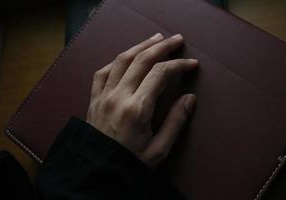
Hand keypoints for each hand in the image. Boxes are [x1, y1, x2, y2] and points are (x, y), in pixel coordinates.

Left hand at [86, 33, 196, 168]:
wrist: (96, 174)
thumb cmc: (129, 164)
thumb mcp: (159, 149)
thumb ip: (176, 121)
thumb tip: (190, 98)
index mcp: (137, 109)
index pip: (161, 74)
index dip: (179, 65)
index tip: (191, 64)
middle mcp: (119, 96)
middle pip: (142, 60)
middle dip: (162, 47)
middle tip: (177, 39)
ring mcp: (103, 96)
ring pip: (122, 60)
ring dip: (140, 46)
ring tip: (155, 38)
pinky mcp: (94, 99)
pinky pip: (102, 72)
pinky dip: (116, 60)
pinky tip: (126, 56)